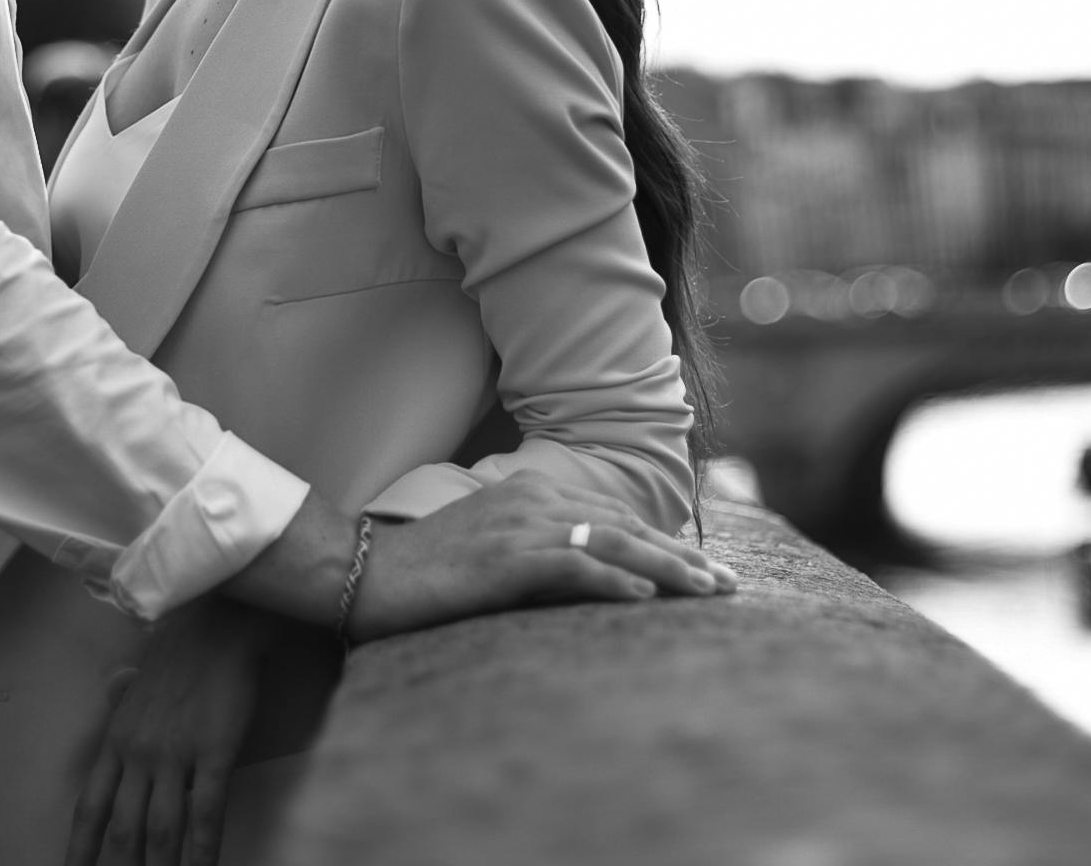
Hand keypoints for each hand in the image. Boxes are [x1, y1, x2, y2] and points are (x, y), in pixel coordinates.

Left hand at [65, 599, 269, 865]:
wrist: (220, 623)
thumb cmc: (182, 652)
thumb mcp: (137, 679)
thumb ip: (122, 701)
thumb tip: (111, 689)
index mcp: (115, 742)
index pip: (89, 810)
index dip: (79, 852)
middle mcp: (137, 754)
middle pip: (121, 832)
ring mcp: (173, 756)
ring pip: (159, 831)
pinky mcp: (212, 752)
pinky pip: (205, 814)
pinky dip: (203, 852)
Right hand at [349, 475, 735, 641]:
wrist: (360, 571)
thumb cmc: (421, 571)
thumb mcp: (487, 551)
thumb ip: (535, 553)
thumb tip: (587, 576)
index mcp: (530, 492)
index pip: (614, 514)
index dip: (663, 542)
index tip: (703, 569)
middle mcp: (534, 500)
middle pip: (626, 524)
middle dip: (684, 556)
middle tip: (729, 584)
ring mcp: (522, 526)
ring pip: (615, 541)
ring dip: (668, 568)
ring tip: (708, 591)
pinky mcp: (508, 559)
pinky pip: (575, 565)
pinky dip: (616, 579)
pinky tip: (646, 598)